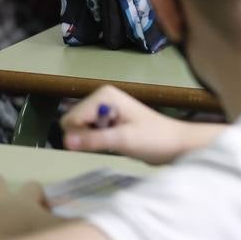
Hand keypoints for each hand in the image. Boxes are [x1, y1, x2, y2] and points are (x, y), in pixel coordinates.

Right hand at [61, 85, 202, 164]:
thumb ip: (94, 139)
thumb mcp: (124, 140)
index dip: (81, 135)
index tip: (103, 141)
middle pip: (71, 123)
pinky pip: (87, 133)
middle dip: (85, 136)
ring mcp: (103, 108)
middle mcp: (100, 98)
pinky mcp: (106, 120)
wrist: (175, 144)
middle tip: (110, 141)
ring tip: (114, 140)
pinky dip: (96, 140)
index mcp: (103, 95)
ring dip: (91, 139)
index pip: (71, 119)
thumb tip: (66, 141)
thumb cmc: (154, 139)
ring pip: (77, 129)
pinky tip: (114, 141)